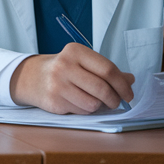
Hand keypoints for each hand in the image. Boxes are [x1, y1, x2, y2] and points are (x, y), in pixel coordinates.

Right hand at [10, 43, 134, 113]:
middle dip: (115, 99)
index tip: (128, 94)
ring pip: (93, 104)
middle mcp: (64, 65)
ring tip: (93, 100)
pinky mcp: (53, 101)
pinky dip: (85, 110)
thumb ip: (106, 70)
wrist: (33, 77)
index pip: (108, 69)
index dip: (123, 85)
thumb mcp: (83, 62)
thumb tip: (130, 80)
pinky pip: (81, 111)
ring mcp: (57, 84)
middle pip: (102, 88)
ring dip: (99, 106)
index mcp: (75, 51)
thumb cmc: (65, 69)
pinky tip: (78, 102)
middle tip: (117, 102)